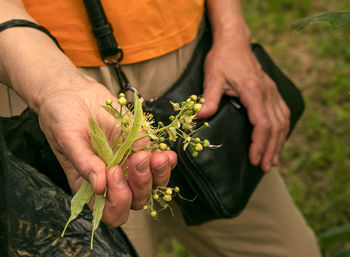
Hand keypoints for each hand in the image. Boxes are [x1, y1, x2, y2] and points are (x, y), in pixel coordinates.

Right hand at [37, 78, 175, 225]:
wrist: (73, 93)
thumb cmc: (62, 116)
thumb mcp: (67, 137)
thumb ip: (82, 161)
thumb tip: (99, 186)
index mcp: (90, 184)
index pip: (110, 211)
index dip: (118, 202)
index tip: (114, 173)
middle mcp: (111, 178)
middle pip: (136, 199)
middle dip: (141, 185)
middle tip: (135, 159)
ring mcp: (128, 163)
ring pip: (152, 184)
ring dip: (158, 175)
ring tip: (157, 158)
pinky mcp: (139, 146)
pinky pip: (157, 161)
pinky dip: (166, 161)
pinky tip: (166, 154)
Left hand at [197, 38, 289, 171]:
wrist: (234, 41)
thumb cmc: (222, 58)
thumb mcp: (213, 76)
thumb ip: (209, 97)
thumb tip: (199, 116)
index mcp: (253, 90)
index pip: (262, 123)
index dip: (260, 143)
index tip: (255, 159)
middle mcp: (267, 92)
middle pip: (275, 126)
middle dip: (271, 149)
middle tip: (265, 167)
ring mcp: (272, 90)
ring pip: (282, 121)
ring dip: (279, 142)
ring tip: (274, 160)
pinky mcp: (272, 90)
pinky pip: (283, 112)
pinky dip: (283, 129)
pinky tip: (279, 138)